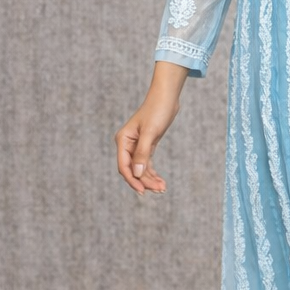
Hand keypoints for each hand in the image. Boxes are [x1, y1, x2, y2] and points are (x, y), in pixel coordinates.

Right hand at [115, 66, 186, 194]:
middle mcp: (127, 145)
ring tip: (163, 188)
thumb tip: (137, 173)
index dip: (132, 180)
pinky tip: (161, 181)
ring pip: (140, 169)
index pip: (124, 166)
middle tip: (160, 190)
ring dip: (150, 179)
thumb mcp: (150, 132)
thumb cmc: (157, 111)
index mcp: (123, 140)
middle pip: (133, 170)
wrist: (167, 98)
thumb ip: (143, 153)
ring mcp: (137, 146)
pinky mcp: (146, 146)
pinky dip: (153, 173)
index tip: (142, 191)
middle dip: (144, 181)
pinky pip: (147, 164)